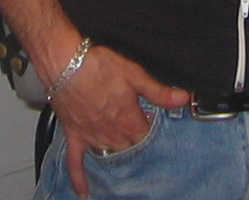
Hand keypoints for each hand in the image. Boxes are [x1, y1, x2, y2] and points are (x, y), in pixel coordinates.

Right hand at [52, 45, 188, 197]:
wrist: (64, 62)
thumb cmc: (97, 64)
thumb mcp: (134, 73)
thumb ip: (159, 90)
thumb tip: (184, 98)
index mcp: (128, 120)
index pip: (145, 135)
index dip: (149, 126)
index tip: (148, 117)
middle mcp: (111, 132)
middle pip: (128, 147)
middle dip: (134, 141)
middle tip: (134, 129)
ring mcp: (91, 136)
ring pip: (108, 154)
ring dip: (115, 153)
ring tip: (120, 147)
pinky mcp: (74, 134)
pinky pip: (75, 162)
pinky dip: (79, 178)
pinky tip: (84, 192)